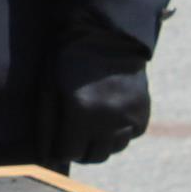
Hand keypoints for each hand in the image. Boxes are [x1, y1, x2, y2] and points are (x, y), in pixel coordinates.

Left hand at [40, 43, 151, 167]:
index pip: (68, 153)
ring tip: (91, 124)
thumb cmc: (69, 59)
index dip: (60, 149)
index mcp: (81, 111)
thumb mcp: (49, 87)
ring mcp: (130, 116)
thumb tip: (47, 156)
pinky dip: (119, 132)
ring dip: (100, 143)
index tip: (58, 140)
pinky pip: (130, 136)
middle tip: (74, 135)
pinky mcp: (143, 113)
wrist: (107, 34)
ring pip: (113, 150)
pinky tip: (109, 114)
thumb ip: (47, 123)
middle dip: (80, 150)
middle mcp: (109, 118)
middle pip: (93, 157)